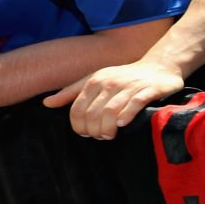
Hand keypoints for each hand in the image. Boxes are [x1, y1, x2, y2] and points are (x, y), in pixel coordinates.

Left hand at [45, 60, 183, 139]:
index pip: (78, 109)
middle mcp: (110, 82)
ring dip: (107, 128)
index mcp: (95, 81)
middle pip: (93, 113)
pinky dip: (127, 115)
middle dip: (94, 130)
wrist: (158, 67)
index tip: (86, 133)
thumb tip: (46, 103)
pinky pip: (135, 103)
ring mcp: (130, 86)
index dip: (78, 125)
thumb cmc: (123, 77)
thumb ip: (71, 92)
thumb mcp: (95, 80)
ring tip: (110, 135)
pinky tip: (122, 124)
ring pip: (111, 111)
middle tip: (100, 136)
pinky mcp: (149, 89)